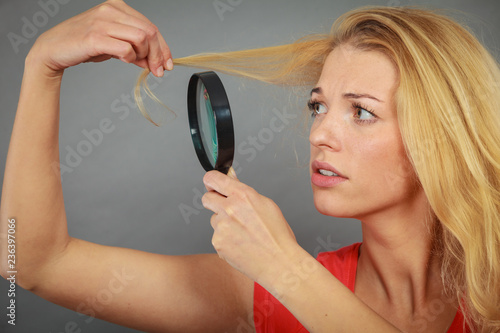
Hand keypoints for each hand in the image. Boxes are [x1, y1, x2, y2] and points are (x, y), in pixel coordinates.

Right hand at [29, 0, 170, 76]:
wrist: (54, 49)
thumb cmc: (84, 45)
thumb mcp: (114, 44)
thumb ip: (135, 49)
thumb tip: (156, 62)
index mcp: (117, 7)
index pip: (150, 26)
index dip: (164, 47)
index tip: (168, 63)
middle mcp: (111, 11)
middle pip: (150, 32)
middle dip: (159, 55)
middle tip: (158, 71)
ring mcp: (103, 22)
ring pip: (141, 38)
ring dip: (145, 56)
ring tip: (138, 64)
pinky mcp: (95, 37)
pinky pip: (125, 49)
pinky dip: (130, 58)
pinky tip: (125, 61)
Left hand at [202, 168, 298, 283]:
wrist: (279, 262)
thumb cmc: (277, 236)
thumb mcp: (266, 205)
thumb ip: (244, 192)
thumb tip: (232, 179)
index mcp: (243, 195)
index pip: (214, 178)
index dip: (211, 180)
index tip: (211, 184)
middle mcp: (230, 208)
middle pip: (207, 198)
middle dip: (214, 202)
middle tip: (227, 210)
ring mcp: (222, 226)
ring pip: (214, 220)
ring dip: (223, 224)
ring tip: (242, 234)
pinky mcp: (218, 242)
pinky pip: (217, 236)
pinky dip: (225, 240)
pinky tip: (240, 244)